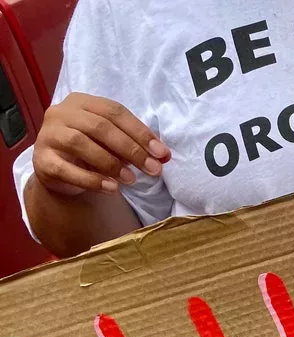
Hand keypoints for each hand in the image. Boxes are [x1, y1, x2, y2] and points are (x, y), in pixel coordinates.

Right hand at [32, 92, 168, 196]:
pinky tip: (112, 188)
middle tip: (153, 169)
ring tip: (132, 180)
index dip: (141, 132)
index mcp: (81, 101)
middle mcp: (61, 113)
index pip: (115, 112)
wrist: (60, 171)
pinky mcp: (41, 160)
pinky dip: (92, 180)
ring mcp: (48, 135)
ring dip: (112, 163)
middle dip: (132, 149)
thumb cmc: (92, 149)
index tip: (162, 154)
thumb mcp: (113, 142)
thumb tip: (163, 155)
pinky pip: (67, 169)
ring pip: (81, 144)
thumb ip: (136, 144)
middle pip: (100, 127)